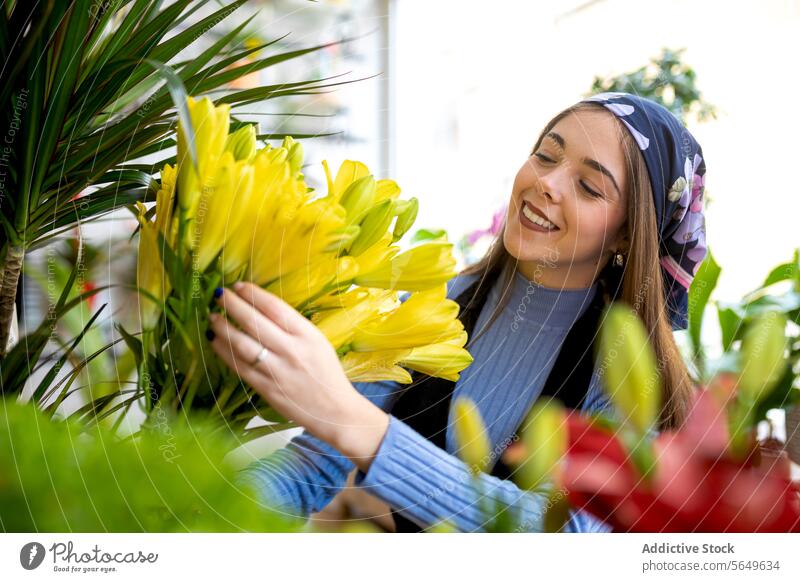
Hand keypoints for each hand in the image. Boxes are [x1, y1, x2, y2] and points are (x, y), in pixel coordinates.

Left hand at [207, 282, 388, 471]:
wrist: (335, 411)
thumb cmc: (327, 374)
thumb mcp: (318, 342)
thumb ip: (293, 327)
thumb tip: (262, 309)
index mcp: (307, 335)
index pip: (275, 307)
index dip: (253, 294)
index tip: (239, 286)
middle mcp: (291, 350)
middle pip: (254, 322)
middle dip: (232, 305)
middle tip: (219, 295)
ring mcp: (277, 370)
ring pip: (242, 344)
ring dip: (223, 328)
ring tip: (212, 318)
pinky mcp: (266, 389)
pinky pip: (239, 367)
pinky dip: (224, 352)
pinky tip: (215, 342)